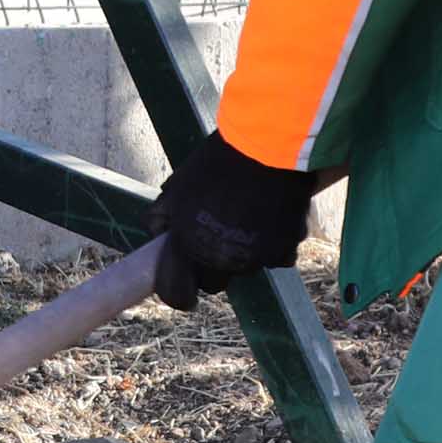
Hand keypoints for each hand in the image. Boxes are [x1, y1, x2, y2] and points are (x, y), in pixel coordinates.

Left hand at [150, 133, 316, 310]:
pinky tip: (271, 217)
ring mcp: (255, 259)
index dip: (177, 293)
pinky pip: (276, 257)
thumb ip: (162, 217)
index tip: (183, 289)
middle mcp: (222, 261)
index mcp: (189, 248)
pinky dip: (274, 244)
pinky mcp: (285, 250)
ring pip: (247, 268)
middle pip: (215, 283)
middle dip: (213, 269)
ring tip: (247, 216)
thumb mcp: (178, 187)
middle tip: (217, 239)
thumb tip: (156, 235)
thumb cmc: (217, 164)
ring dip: (245, 252)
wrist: (266, 148)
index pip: (177, 294)